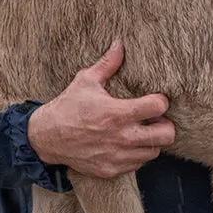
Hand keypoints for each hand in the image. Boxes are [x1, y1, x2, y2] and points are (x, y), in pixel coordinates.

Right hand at [27, 39, 175, 177]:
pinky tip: (127, 143)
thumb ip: (107, 63)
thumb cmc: (68, 107)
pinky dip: (137, 154)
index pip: (158, 107)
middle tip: (154, 118)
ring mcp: (117, 156)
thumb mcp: (86, 80)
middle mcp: (121, 137)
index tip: (154, 99)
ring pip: (154, 152)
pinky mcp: (111, 170)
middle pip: (166, 135)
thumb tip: (119, 43)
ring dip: (151, 140)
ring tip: (141, 130)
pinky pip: (137, 164)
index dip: (160, 100)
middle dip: (165, 124)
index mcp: (117, 113)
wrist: (46, 137)